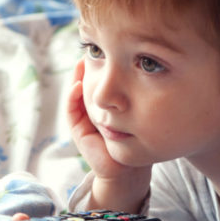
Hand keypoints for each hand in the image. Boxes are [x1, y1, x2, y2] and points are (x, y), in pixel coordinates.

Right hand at [68, 59, 150, 210]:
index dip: (102, 65)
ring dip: (77, 78)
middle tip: (92, 49)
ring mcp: (84, 122)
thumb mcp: (140, 112)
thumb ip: (137, 96)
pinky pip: (72, 112)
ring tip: (82, 62)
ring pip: (77, 94)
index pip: (101, 81)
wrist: (131, 172)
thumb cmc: (139, 142)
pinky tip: (79, 84)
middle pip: (87, 84)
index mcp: (107, 106)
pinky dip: (73, 97)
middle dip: (89, 67)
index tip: (107, 49)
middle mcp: (93, 112)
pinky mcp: (80, 133)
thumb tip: (147, 66)